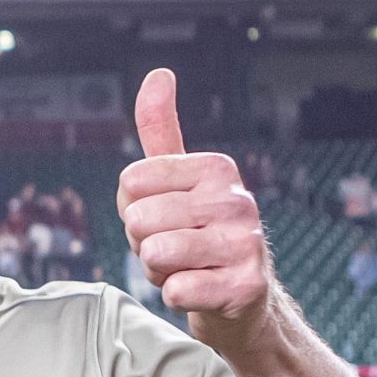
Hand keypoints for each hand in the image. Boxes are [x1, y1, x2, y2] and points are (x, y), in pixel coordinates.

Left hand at [118, 68, 276, 351]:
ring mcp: (246, 243)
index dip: (134, 210)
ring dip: (159, 272)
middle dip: (144, 244)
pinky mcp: (246, 287)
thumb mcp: (178, 181)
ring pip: (154, 254)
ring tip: (187, 269)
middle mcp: (237, 200)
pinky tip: (199, 291)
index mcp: (217, 168)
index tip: (166, 220)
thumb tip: (159, 74)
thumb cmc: (198, 237)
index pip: (129, 183)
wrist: (240, 301)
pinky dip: (176, 297)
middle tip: (176, 251)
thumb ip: (160, 130)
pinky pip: (176, 290)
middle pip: (138, 219)